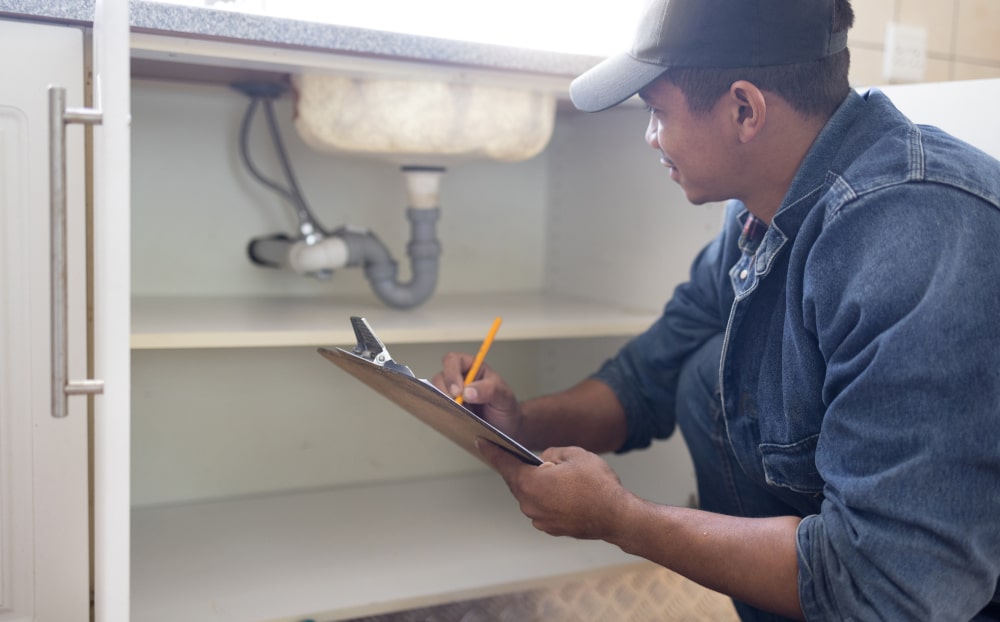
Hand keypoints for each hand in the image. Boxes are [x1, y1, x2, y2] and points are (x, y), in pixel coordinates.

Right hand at [431, 352, 523, 436]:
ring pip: (436, 393)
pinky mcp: (449, 409)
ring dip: (444, 403)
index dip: (452, 373)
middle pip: (440, 377)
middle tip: (457, 405)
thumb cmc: (506, 407)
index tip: (458, 391)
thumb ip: (490, 390)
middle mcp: (460, 378)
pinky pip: (438, 408)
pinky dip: (443, 413)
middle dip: (445, 391)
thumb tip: (468, 392)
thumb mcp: (504, 397)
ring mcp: (452, 394)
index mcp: (473, 368)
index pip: (454, 360)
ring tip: (461, 414)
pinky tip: (454, 419)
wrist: (507, 427)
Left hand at [477, 439, 630, 539]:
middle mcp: (530, 504)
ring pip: (530, 495)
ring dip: (537, 485)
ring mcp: (539, 519)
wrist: (617, 516)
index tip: (480, 443)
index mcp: (531, 483)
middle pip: (517, 481)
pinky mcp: (550, 528)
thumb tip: (544, 459)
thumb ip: (553, 452)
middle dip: (521, 468)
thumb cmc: (598, 485)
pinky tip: (563, 493)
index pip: (505, 464)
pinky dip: (546, 498)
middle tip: (527, 457)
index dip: (492, 451)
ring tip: (556, 476)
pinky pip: (541, 507)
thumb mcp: (576, 454)